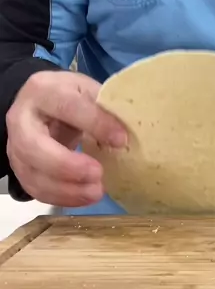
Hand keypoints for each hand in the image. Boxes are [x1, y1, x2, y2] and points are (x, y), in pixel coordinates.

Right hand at [6, 70, 127, 207]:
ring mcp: (15, 147)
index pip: (67, 107)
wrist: (43, 106)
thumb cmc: (70, 96)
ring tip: (97, 191)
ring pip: (34, 174)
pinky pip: (37, 190)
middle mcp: (22, 119)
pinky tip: (85, 196)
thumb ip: (103, 109)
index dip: (94, 124)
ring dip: (67, 189)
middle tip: (99, 174)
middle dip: (68, 166)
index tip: (121, 140)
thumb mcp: (87, 91)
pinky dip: (62, 198)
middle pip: (34, 147)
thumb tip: (126, 136)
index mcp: (43, 90)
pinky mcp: (20, 170)